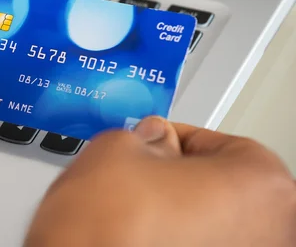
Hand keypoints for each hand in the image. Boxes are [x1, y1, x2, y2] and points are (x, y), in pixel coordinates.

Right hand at [25, 117, 295, 246]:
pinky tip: (139, 236)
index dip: (175, 137)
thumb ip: (146, 135)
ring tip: (134, 208)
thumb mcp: (118, 148)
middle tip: (140, 172)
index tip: (153, 141)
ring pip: (206, 224)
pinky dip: (171, 241)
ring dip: (173, 211)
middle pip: (218, 187)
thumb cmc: (107, 230)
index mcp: (258, 186)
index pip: (219, 144)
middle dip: (177, 176)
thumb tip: (154, 139)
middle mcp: (264, 232)